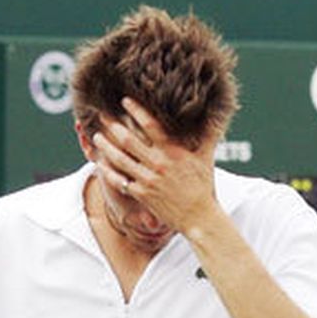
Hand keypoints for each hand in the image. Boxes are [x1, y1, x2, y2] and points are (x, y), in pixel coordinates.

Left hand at [91, 97, 221, 234]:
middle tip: (102, 115)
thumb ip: (209, 135)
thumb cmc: (204, 187)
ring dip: (105, 146)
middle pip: (129, 140)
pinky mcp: (142, 194)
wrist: (199, 217)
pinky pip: (119, 181)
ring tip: (97, 137)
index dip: (136, 111)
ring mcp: (148, 179)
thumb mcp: (206, 158)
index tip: (125, 100)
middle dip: (113, 126)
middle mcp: (158, 164)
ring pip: (120, 159)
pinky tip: (99, 164)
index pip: (151, 125)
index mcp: (173, 152)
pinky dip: (107, 172)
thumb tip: (219, 116)